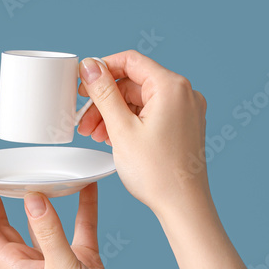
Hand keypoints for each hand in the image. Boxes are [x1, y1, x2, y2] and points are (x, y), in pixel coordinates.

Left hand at [0, 181, 133, 268]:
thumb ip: (48, 230)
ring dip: (35, 198)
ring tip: (35, 171)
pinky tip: (88, 186)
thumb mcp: (61, 268)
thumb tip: (33, 195)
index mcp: (14, 266)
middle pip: (3, 224)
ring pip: (39, 222)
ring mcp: (55, 261)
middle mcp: (30, 262)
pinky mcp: (79, 261)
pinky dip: (81, 206)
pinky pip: (78, 226)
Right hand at [76, 51, 211, 219]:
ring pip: (141, 99)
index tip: (81, 84)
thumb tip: (90, 65)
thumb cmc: (157, 172)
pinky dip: (131, 122)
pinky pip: (152, 113)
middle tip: (83, 120)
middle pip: (134, 83)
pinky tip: (113, 137)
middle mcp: (184, 93)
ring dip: (115, 113)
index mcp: (171, 87)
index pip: (130, 61)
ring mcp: (186, 110)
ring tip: (95, 134)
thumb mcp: (121, 129)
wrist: (184, 207)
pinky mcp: (184, 125)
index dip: (102, 69)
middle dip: (105, 100)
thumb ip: (103, 93)